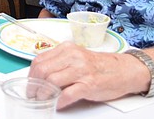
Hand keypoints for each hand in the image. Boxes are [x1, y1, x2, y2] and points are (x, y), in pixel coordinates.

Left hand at [28, 42, 147, 107]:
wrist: (124, 70)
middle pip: (43, 70)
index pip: (39, 60)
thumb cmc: (99, 66)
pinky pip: (67, 94)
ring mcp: (81, 71)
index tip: (29, 84)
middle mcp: (72, 57)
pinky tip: (57, 105)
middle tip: (33, 95)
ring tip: (43, 100)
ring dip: (43, 94)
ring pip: (52, 81)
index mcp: (66, 49)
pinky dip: (58, 101)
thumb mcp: (76, 57)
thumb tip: (40, 75)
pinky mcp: (89, 85)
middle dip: (34, 85)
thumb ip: (60, 62)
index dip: (31, 74)